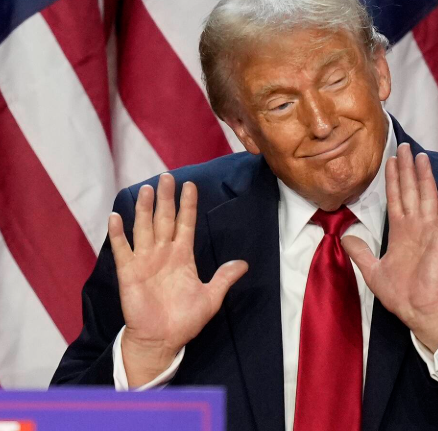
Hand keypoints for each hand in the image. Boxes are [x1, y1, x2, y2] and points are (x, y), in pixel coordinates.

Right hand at [108, 173, 247, 385]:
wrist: (161, 340)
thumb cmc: (185, 319)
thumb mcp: (211, 298)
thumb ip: (224, 278)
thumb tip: (244, 264)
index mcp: (183, 256)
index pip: (186, 224)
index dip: (188, 205)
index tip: (190, 185)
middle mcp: (163, 253)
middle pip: (164, 219)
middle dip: (166, 198)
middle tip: (166, 176)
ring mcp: (145, 261)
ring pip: (144, 228)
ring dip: (143, 208)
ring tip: (145, 189)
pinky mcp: (129, 272)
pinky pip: (122, 249)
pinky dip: (118, 233)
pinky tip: (115, 216)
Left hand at [342, 143, 437, 352]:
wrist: (416, 310)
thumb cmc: (399, 293)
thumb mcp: (371, 270)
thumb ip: (359, 252)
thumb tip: (344, 236)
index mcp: (400, 232)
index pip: (395, 198)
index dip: (392, 179)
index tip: (391, 160)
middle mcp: (415, 227)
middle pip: (410, 191)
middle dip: (407, 169)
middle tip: (405, 146)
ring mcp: (429, 232)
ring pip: (426, 197)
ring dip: (424, 177)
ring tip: (422, 156)